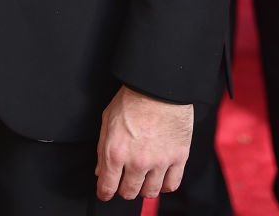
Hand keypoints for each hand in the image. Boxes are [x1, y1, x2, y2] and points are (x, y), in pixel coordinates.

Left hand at [95, 85, 192, 200]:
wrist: (159, 86)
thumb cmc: (132, 99)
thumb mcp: (108, 119)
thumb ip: (102, 148)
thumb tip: (101, 170)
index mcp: (116, 151)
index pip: (107, 186)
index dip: (105, 192)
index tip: (106, 193)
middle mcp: (137, 161)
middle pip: (129, 193)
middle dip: (125, 190)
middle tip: (125, 181)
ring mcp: (159, 162)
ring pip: (151, 192)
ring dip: (145, 188)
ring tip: (143, 177)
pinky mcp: (178, 158)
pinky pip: (171, 185)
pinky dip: (165, 185)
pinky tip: (160, 177)